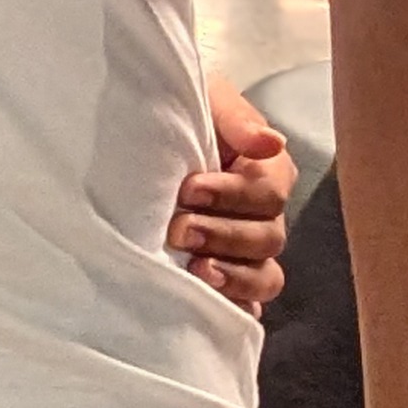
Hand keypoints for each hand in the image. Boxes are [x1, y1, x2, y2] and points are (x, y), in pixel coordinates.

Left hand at [177, 80, 297, 311]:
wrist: (137, 129)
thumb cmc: (175, 110)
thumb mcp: (204, 101)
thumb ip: (235, 119)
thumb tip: (270, 142)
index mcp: (266, 170)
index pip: (268, 194)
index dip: (231, 195)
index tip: (187, 189)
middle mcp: (263, 214)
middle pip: (268, 238)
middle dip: (224, 236)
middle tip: (179, 230)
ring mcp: (246, 249)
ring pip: (264, 276)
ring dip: (233, 276)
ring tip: (198, 272)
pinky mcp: (224, 274)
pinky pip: (245, 303)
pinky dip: (234, 307)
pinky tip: (209, 305)